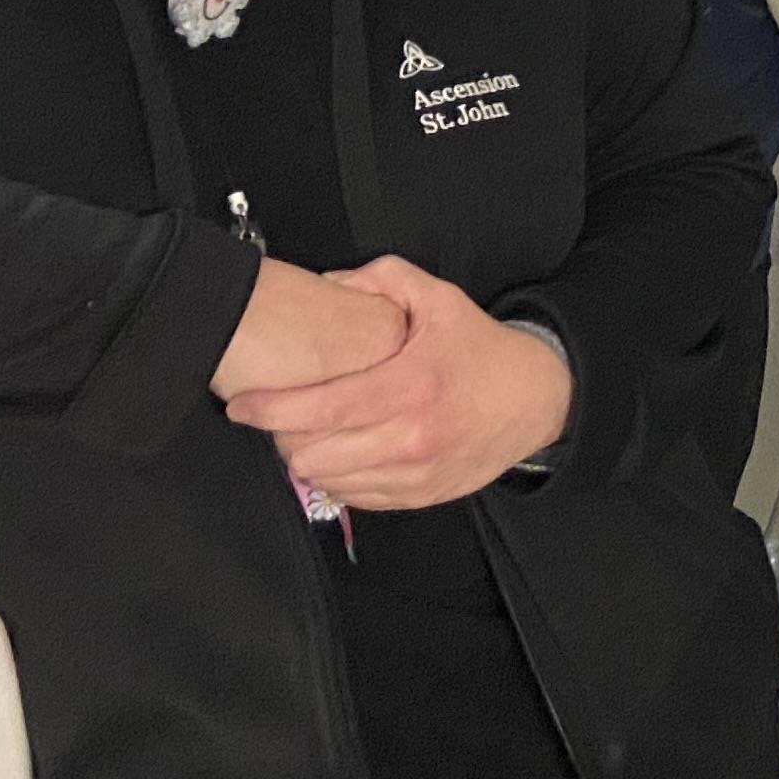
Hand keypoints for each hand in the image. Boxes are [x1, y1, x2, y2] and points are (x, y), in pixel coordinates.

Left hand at [224, 257, 573, 510]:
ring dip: (309, 461)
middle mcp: (412, 437)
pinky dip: (339, 479)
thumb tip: (328, 281)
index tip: (241, 407)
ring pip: (332, 483)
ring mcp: (417, 473)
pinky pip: (358, 498)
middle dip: (285, 439)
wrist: (537, 400)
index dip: (271, 411)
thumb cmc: (482, 351)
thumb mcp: (439, 299)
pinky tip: (341, 454)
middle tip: (281, 418)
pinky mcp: (422, 495)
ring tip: (308, 436)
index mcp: (410, 387)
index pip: (322, 408)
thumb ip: (381, 280)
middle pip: (315, 456)